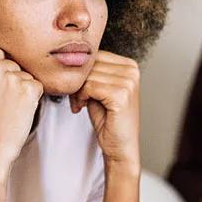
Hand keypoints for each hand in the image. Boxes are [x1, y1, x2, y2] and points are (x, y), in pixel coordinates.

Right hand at [0, 47, 43, 172]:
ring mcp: (10, 77)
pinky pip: (38, 86)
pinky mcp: (27, 88)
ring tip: (8, 109)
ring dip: (22, 90)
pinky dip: (33, 99)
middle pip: (13, 63)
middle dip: (12, 80)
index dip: (0, 71)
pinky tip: (18, 111)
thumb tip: (1, 55)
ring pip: (26, 75)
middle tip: (1, 103)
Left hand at [69, 51, 139, 168]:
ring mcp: (128, 82)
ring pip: (87, 75)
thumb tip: (69, 58)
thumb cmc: (109, 119)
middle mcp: (132, 70)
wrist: (120, 146)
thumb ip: (91, 72)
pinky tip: (82, 107)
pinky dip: (81, 97)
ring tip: (80, 104)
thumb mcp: (99, 89)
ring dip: (77, 91)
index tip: (79, 89)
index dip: (82, 72)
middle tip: (77, 99)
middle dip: (78, 82)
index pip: (95, 55)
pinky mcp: (121, 95)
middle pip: (90, 64)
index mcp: (130, 65)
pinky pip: (89, 87)